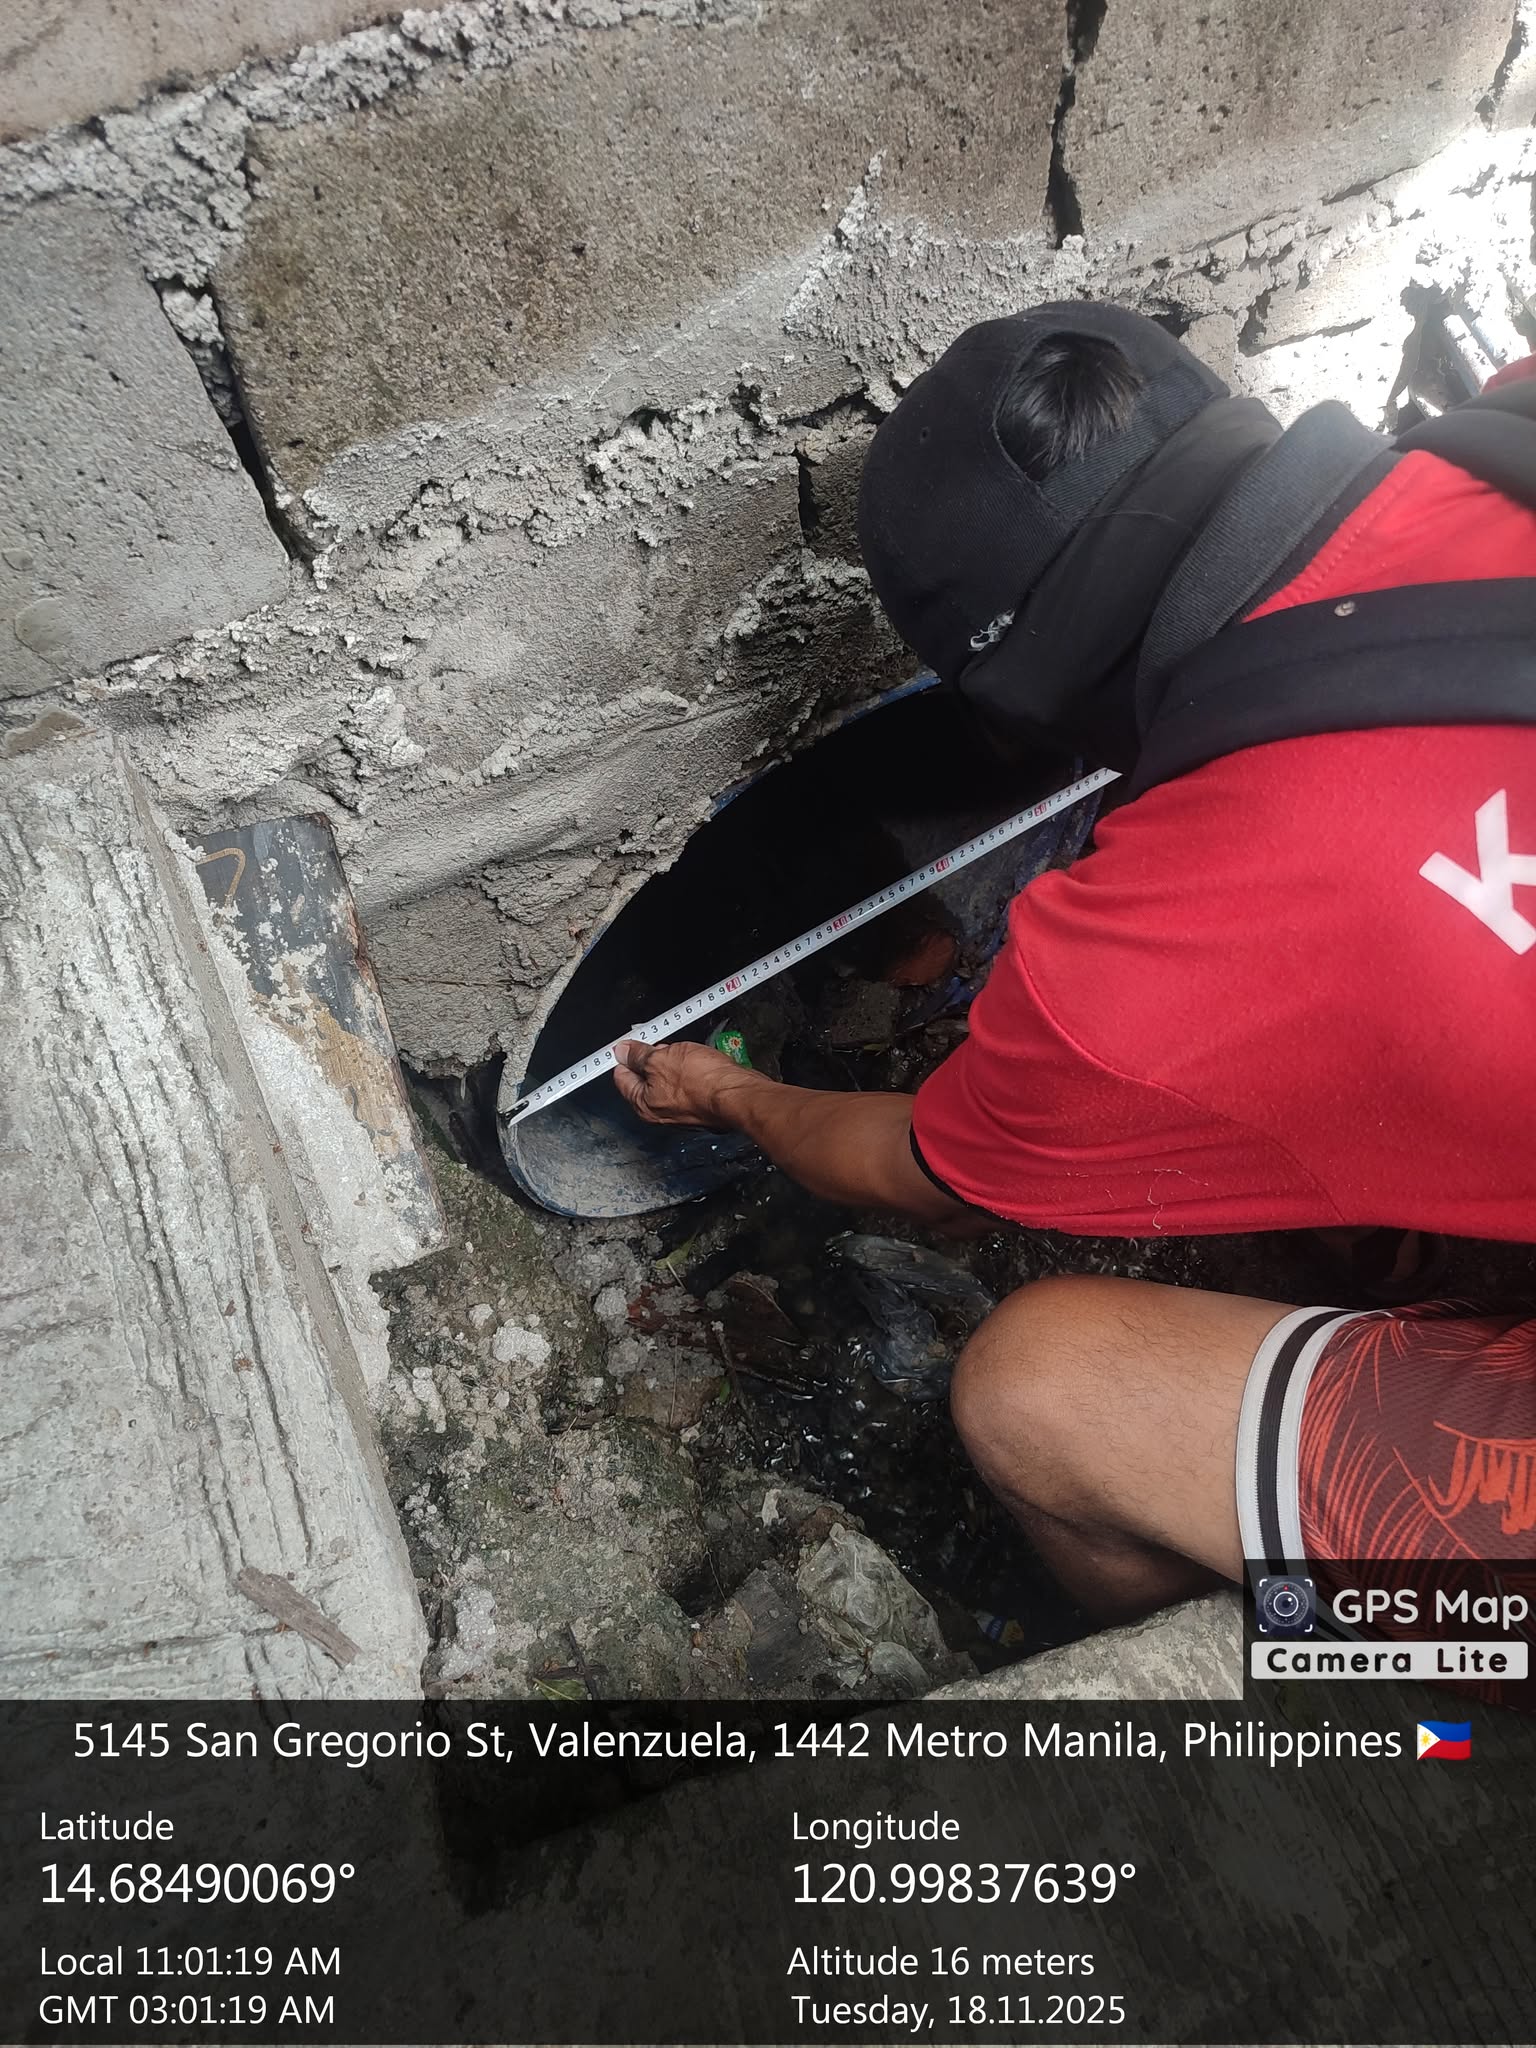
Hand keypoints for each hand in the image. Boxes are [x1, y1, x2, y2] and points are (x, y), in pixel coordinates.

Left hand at [611, 1039, 758, 1126]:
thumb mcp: (661, 1058)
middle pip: (645, 1079)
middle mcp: (660, 1113)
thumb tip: (623, 1052)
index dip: (625, 1056)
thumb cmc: (704, 1081)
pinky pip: (687, 1084)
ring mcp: (682, 1110)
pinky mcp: (701, 1105)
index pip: (622, 1078)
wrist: (739, 1093)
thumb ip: (638, 1056)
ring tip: (684, 1052)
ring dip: (673, 1063)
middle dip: (651, 1059)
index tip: (629, 1042)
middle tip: (662, 1044)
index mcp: (644, 1105)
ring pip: (668, 1080)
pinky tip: (698, 1062)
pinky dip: (689, 1072)